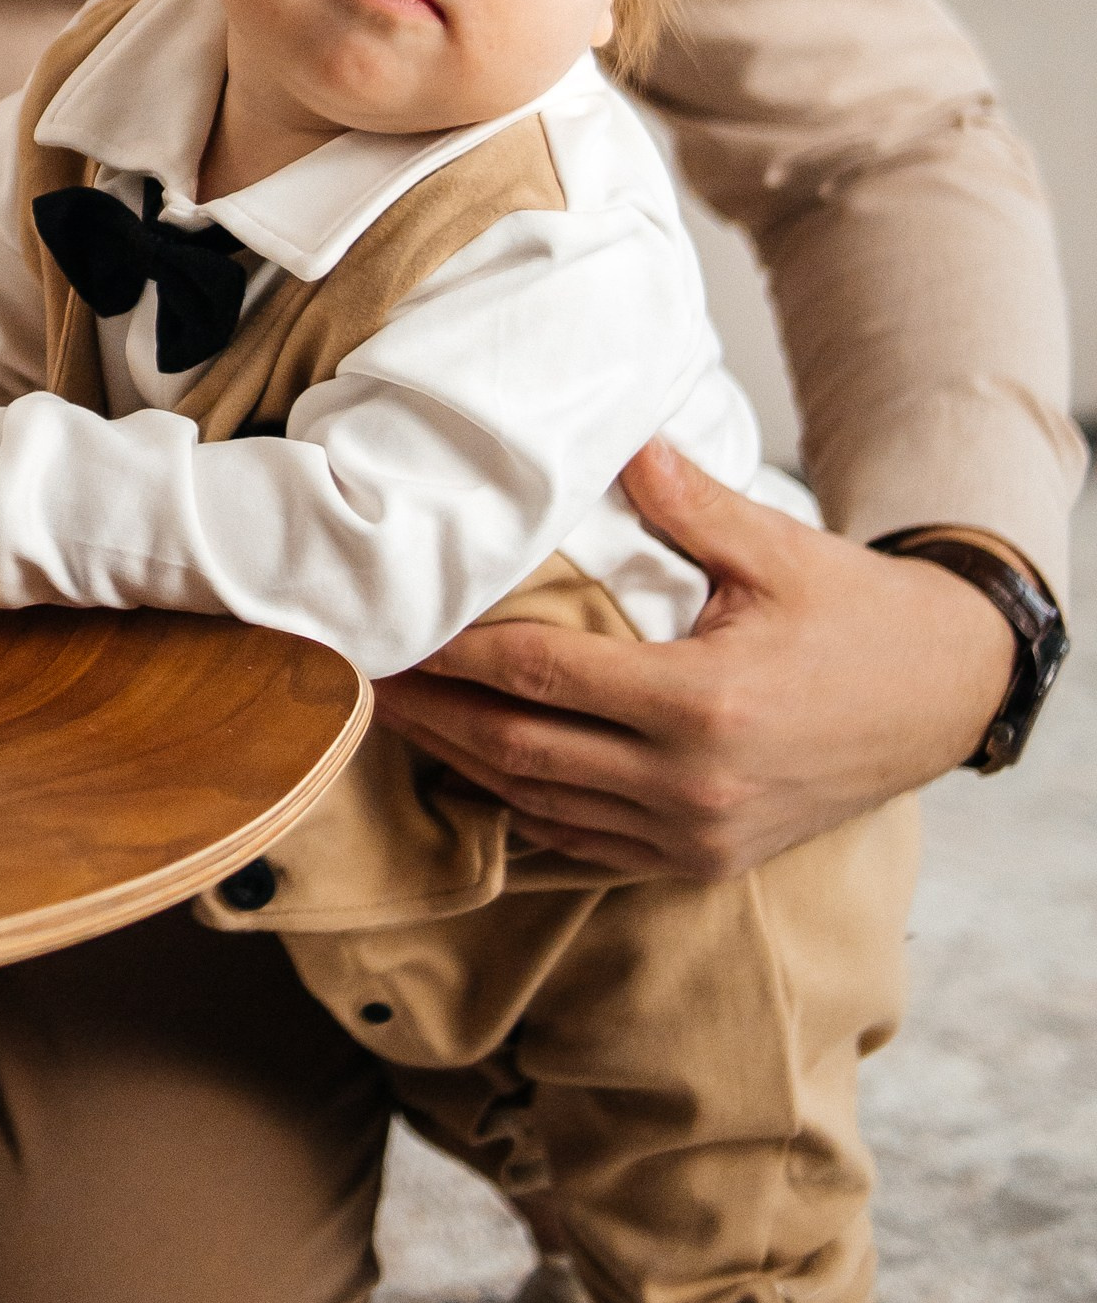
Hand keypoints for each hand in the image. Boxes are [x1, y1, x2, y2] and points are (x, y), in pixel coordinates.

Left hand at [371, 436, 1019, 877]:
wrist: (943, 699)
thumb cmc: (858, 618)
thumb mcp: (777, 549)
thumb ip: (688, 502)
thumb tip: (622, 442)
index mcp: (702, 704)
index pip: (540, 678)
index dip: (456, 656)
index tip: (395, 632)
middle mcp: (689, 786)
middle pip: (521, 751)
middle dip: (433, 716)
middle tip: (360, 681)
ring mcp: (695, 835)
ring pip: (543, 805)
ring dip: (464, 766)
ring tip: (400, 723)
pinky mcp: (703, 861)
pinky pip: (586, 845)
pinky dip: (523, 813)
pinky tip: (479, 778)